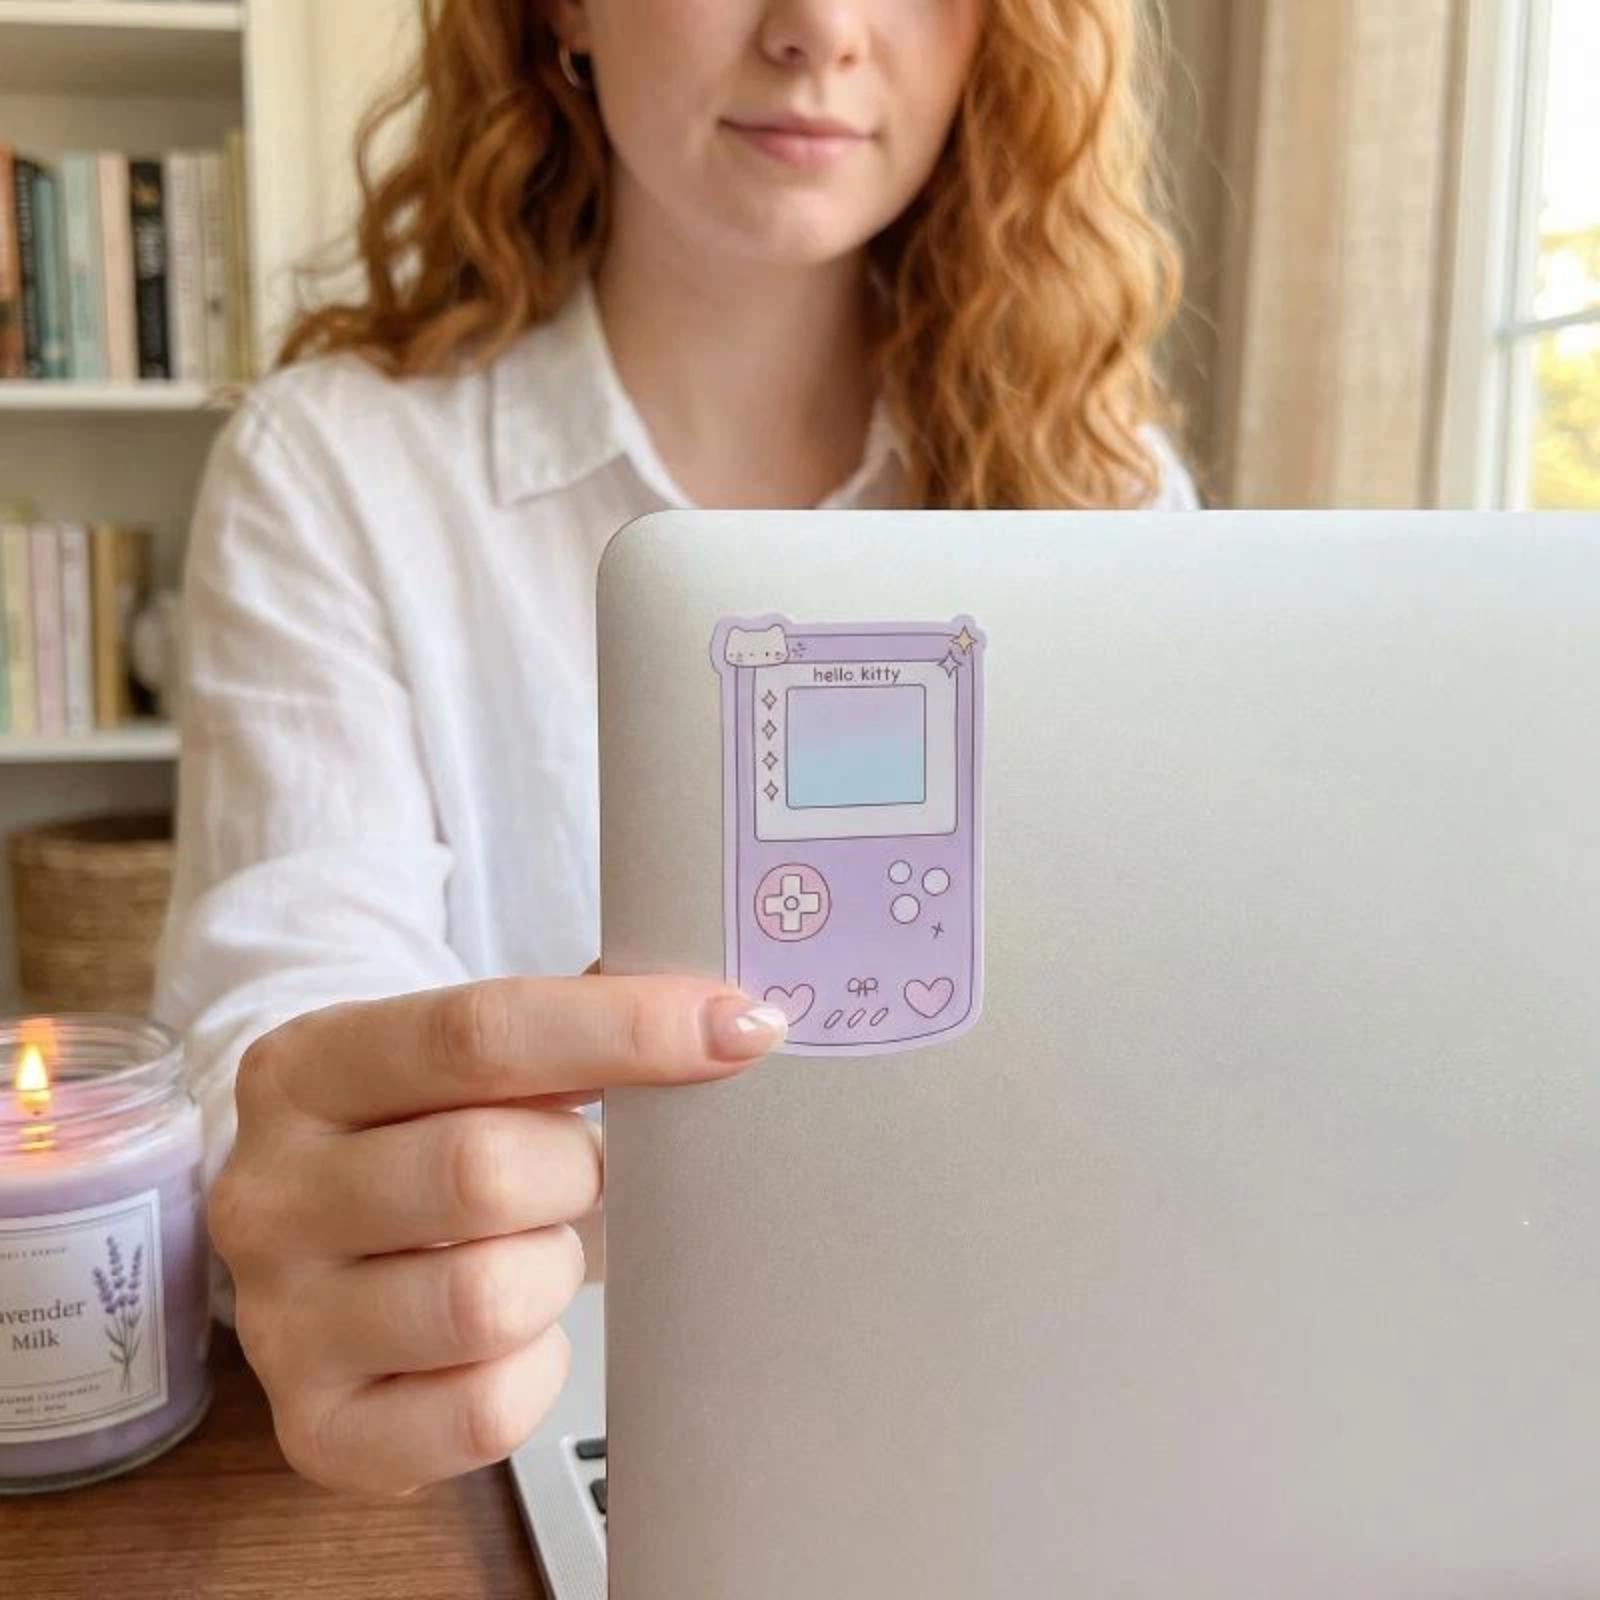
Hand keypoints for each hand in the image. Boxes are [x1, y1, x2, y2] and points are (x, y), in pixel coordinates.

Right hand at [208, 974, 787, 1494]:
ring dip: (555, 1268)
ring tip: (538, 1247)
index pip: (479, 1032)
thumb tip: (726, 1016)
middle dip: (580, 1169)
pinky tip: (519, 1332)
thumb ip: (572, 1020)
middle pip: (481, 1170)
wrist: (316, 1248)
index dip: (625, 1029)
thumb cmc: (423, 1133)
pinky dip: (536, 1367)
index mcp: (305, 1066)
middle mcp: (270, 1192)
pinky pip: (484, 1411)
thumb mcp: (462, 1058)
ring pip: (485, 1298)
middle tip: (588, 1170)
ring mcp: (280, 1321)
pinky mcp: (317, 1430)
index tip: (740, 1030)